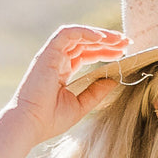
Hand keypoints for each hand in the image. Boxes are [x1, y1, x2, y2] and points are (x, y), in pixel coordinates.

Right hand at [9, 25, 129, 143]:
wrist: (31, 124)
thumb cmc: (51, 120)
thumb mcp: (81, 105)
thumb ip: (96, 92)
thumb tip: (114, 80)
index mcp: (63, 71)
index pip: (86, 54)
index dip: (105, 51)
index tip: (123, 53)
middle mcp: (57, 60)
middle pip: (85, 43)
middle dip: (107, 41)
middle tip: (126, 42)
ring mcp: (52, 55)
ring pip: (78, 36)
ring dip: (100, 35)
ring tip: (118, 39)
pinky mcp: (48, 53)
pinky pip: (67, 34)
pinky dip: (84, 32)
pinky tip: (102, 37)